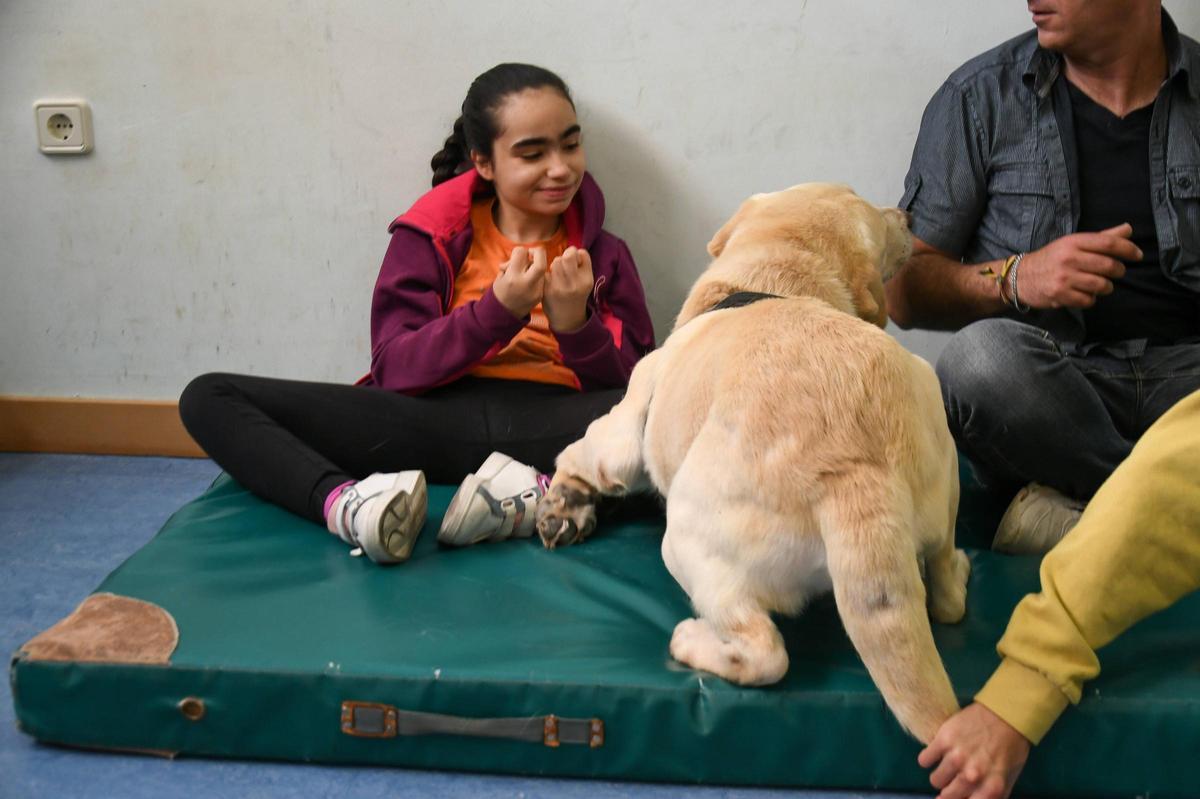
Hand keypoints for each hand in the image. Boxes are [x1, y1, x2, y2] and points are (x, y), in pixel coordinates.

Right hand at [493, 246, 547, 318]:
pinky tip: (529, 279)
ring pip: (542, 269)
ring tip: (526, 271)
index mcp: (512, 277)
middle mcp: (525, 283)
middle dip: (537, 252)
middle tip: (531, 253)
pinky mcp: (540, 296)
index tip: (517, 255)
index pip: (522, 253)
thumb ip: (512, 263)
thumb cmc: (501, 291)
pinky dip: (537, 275)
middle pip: (541, 261)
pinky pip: (543, 279)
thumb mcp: (501, 276)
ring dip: (535, 265)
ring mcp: (535, 291)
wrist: (504, 314)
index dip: (520, 251)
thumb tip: (523, 254)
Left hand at [543, 246, 593, 332]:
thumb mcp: (586, 281)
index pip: (582, 253)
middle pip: (568, 255)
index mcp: (587, 279)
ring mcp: (560, 287)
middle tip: (564, 265)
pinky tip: (551, 281)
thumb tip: (574, 250)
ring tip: (558, 273)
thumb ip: (583, 265)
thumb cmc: (576, 295)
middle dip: (565, 257)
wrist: (567, 318)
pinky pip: (546, 271)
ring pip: (556, 261)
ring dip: (556, 264)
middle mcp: (575, 283)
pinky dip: (548, 274)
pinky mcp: (547, 290)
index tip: (575, 261)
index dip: (576, 253)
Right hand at [918, 702, 1031, 798]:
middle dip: (948, 791)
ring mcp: (956, 757)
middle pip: (948, 795)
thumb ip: (993, 796)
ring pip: (936, 779)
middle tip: (951, 782)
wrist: (1006, 713)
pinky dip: (927, 759)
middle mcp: (972, 776)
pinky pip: (924, 760)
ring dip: (940, 776)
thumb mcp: (1009, 777)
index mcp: (991, 788)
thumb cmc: (1010, 747)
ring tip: (946, 766)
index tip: (951, 797)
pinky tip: (936, 754)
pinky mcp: (943, 740)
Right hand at [1016, 223, 1140, 308]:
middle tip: (1116, 272)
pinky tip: (1083, 294)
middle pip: (1109, 266)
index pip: (1109, 243)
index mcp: (1074, 242)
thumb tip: (1128, 229)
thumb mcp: (1073, 244)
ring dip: (1105, 287)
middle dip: (1118, 271)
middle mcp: (1069, 258)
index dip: (1128, 249)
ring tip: (1098, 285)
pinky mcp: (1059, 294)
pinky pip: (1088, 300)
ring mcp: (1064, 277)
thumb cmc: (1052, 259)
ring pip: (1101, 285)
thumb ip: (1102, 237)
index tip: (1137, 255)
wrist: (1019, 277)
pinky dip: (1090, 299)